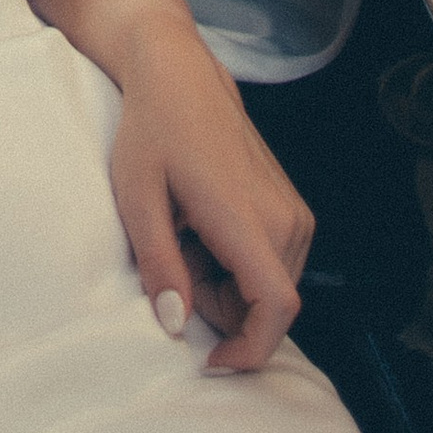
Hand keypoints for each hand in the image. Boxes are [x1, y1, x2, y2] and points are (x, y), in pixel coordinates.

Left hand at [107, 2, 313, 372]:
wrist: (180, 73)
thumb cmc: (151, 130)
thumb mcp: (137, 196)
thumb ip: (159, 264)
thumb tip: (176, 324)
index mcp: (249, 218)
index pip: (276, 309)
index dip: (249, 349)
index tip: (210, 359)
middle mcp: (286, 220)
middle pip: (264, 307)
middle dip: (219, 307)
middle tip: (173, 260)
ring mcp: (295, 214)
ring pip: (269, 289)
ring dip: (226, 285)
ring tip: (184, 235)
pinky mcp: (294, 210)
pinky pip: (273, 265)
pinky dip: (236, 265)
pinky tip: (202, 226)